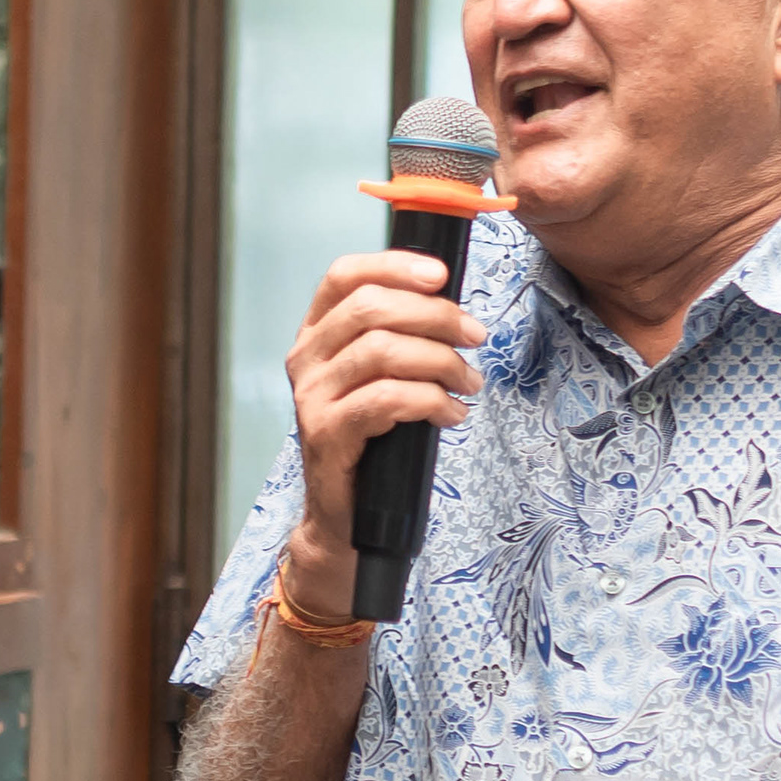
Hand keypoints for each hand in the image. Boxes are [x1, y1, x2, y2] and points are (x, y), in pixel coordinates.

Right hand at [277, 250, 488, 612]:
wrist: (345, 516)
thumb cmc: (372, 441)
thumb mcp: (380, 378)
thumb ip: (399, 338)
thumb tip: (452, 307)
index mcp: (315, 335)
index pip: (343, 276)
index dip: (393, 265)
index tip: (442, 274)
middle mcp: (305, 359)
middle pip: (371, 307)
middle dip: (436, 315)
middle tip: (476, 335)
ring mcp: (311, 397)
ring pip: (382, 350)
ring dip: (441, 361)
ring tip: (470, 381)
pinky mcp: (328, 434)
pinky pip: (387, 399)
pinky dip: (431, 400)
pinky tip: (452, 413)